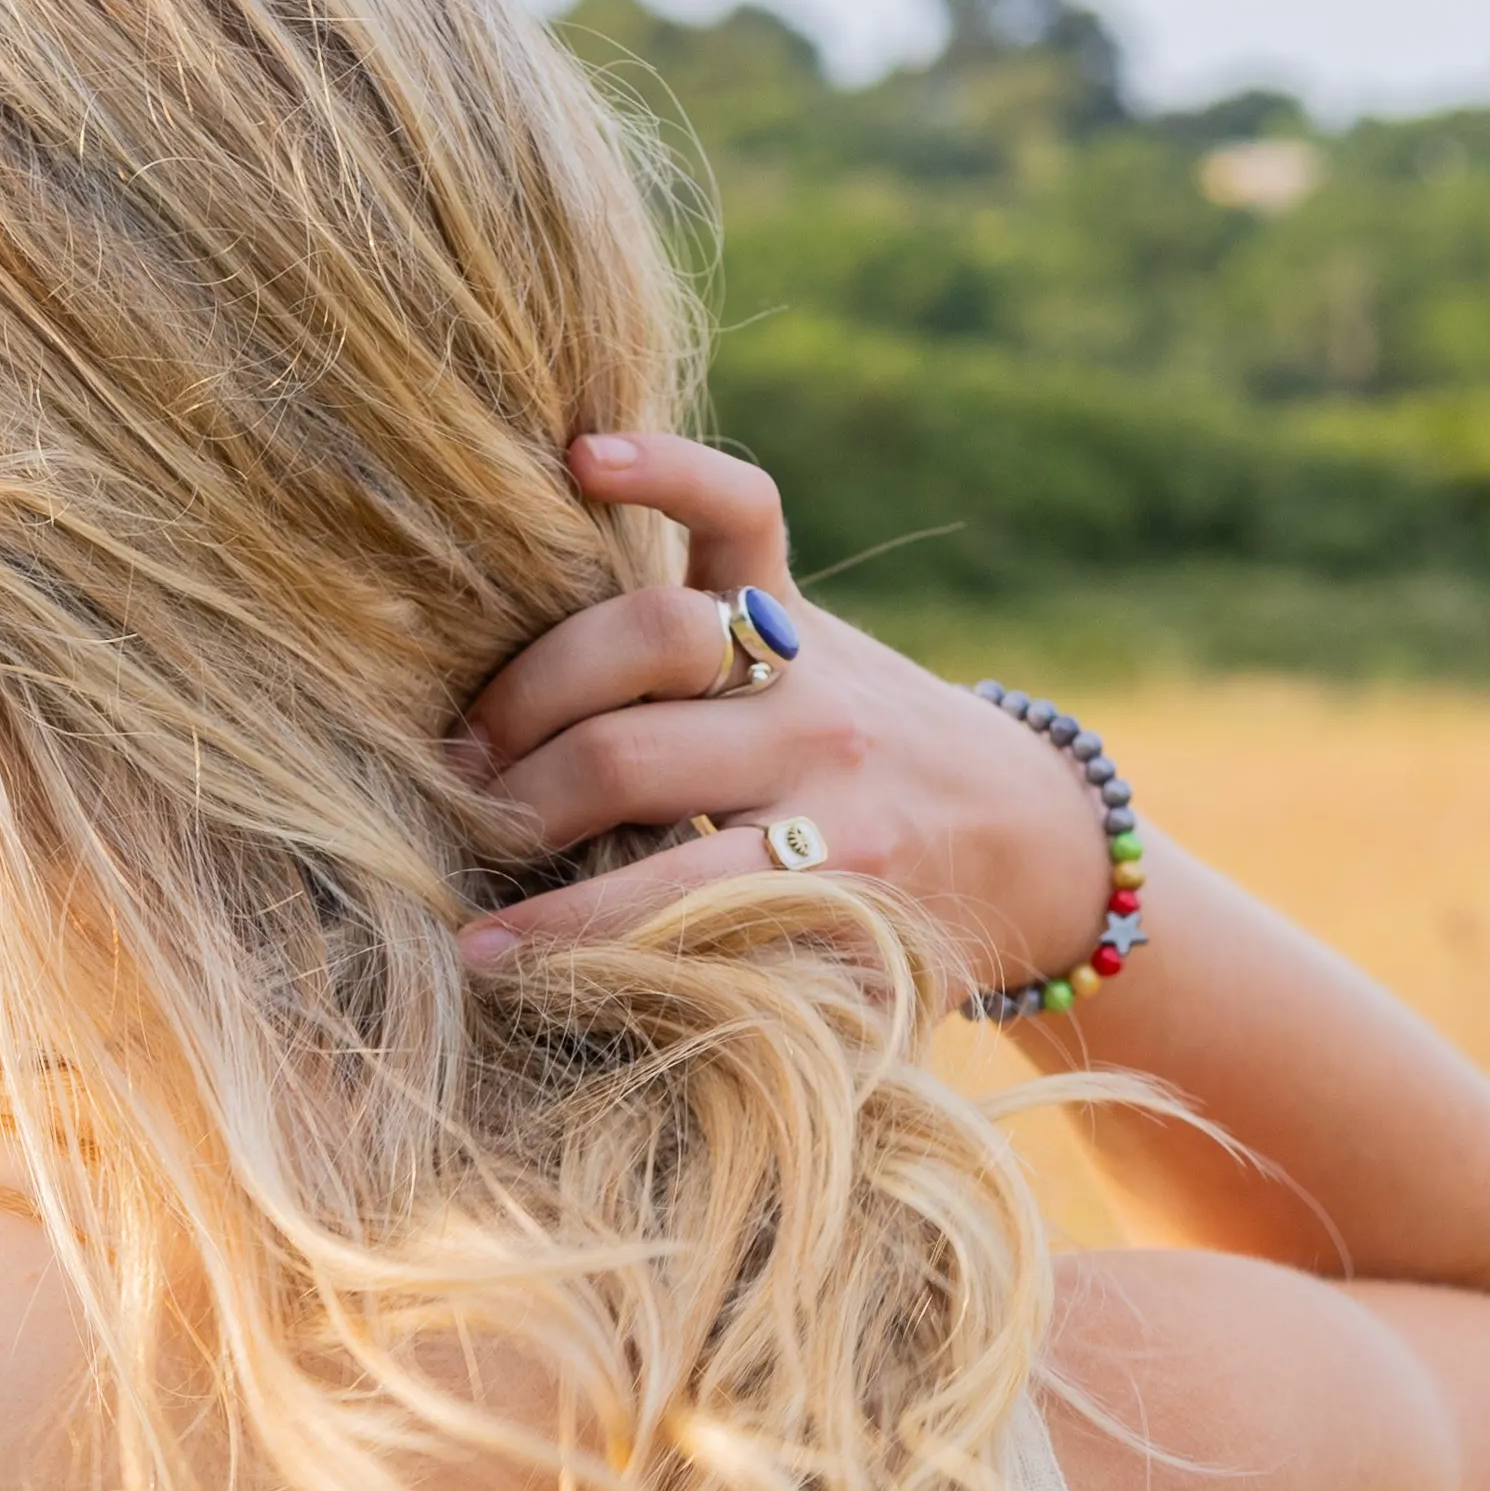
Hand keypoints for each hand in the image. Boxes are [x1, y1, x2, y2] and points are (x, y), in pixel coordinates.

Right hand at [454, 429, 1121, 1003]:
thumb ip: (751, 1003)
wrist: (1029, 844)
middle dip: (521, 799)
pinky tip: (580, 460)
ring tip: (473, 740)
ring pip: (646, 635)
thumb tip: (603, 1030)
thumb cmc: (912, 944)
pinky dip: (666, 470)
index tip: (474, 952)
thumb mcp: (847, 1001)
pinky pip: (737, 510)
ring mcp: (813, 660)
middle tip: (460, 832)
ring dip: (533, 689)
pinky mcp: (804, 597)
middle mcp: (825, 748)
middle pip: (624, 751)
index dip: (552, 927)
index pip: (658, 890)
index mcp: (839, 861)